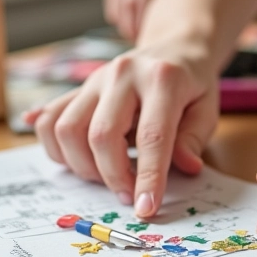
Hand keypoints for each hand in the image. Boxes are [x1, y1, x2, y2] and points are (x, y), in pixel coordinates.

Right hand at [31, 44, 218, 216]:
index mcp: (162, 79)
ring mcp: (95, 80)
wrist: (173, 48)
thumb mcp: (207, 108)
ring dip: (82, 165)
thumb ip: (194, 138)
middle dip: (112, 176)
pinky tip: (75, 160)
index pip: (152, 136)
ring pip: (66, 129)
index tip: (146, 209)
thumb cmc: (192, 85)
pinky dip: (55, 147)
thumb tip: (186, 168)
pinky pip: (49, 119)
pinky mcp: (78, 88)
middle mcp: (123, 75)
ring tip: (106, 176)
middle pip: (100, 135)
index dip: (148, 177)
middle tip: (128, 196)